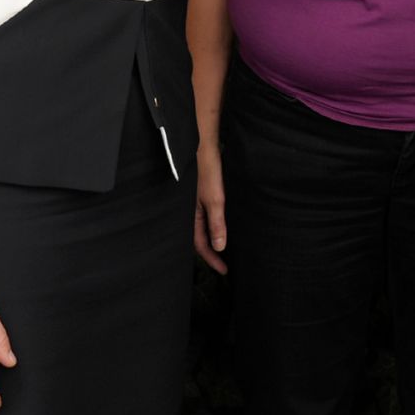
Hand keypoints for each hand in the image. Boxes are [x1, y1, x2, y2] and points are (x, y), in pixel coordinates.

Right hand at [193, 146, 227, 273]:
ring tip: (223, 251)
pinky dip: (212, 226)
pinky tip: (220, 226)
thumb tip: (219, 246)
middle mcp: (190, 211)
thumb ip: (216, 223)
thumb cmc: (207, 169)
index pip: (200, 245)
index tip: (224, 270)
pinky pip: (205, 216)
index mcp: (190, 214)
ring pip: (201, 228)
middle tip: (223, 265)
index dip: (212, 260)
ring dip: (211, 240)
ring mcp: (195, 203)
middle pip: (198, 239)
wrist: (203, 144)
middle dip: (209, 253)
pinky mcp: (201, 195)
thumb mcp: (215, 199)